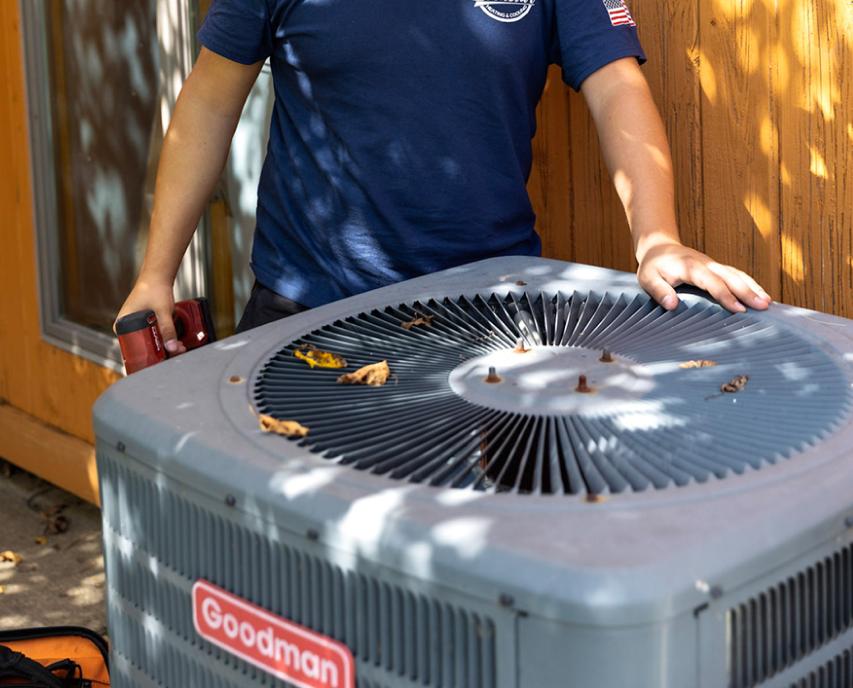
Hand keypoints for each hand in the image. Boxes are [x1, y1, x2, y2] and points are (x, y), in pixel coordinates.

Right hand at [115, 279, 186, 354]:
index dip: (147, 357)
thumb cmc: (153, 289)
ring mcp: (135, 326)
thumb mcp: (162, 312)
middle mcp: (126, 327)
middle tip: (176, 351)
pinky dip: (164, 339)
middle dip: (160, 352)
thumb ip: (168, 329)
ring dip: (165, 346)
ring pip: (150, 342)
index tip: (161, 360)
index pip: (131, 349)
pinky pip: (153, 336)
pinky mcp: (144, 324)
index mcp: (122, 325)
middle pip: (143, 347)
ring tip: (179, 347)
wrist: (157, 277)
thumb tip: (171, 347)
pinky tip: (175, 342)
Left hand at [637, 240, 771, 312]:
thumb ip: (659, 291)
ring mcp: (714, 265)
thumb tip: (672, 305)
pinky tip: (760, 295)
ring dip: (753, 287)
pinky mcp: (717, 268)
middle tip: (764, 306)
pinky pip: (736, 275)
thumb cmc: (653, 266)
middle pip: (730, 277)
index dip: (725, 295)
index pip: (711, 282)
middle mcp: (706, 264)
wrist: (659, 247)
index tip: (738, 309)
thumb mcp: (647, 279)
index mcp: (690, 267)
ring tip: (768, 303)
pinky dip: (750, 284)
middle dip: (748, 291)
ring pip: (737, 274)